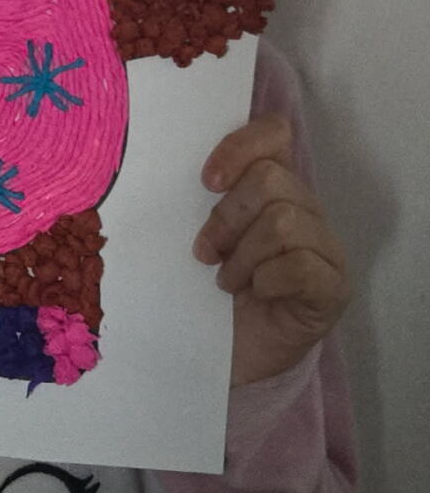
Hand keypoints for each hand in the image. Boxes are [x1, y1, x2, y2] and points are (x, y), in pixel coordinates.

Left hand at [192, 114, 349, 386]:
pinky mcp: (333, 288)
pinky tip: (256, 295)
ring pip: (283, 222)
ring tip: (226, 282)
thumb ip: (196, 202)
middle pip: (272, 180)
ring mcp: (325, 249)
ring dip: (242, 257)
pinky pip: (300, 266)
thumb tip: (159, 169)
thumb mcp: (197, 239)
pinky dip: (266, 281)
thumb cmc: (206, 293)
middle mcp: (306, 210)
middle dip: (227, 218)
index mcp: (273, 188)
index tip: (206, 181)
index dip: (240, 147)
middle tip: (206, 253)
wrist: (225, 358)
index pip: (274, 134)